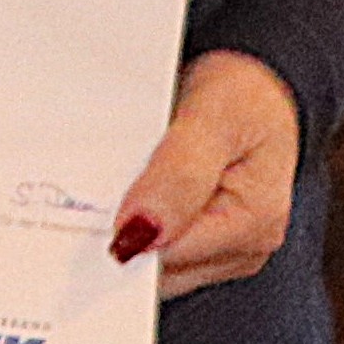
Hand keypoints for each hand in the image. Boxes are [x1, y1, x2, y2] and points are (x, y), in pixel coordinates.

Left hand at [111, 48, 297, 296]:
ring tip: (116, 178)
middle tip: (95, 185)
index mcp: (251, 226)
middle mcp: (242, 247)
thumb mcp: (213, 120)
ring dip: (123, 224)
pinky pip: (156, 241)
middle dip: (120, 233)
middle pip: (156, 265)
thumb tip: (140, 236)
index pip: (165, 257)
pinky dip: (133, 216)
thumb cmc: (244, 93)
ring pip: (152, 257)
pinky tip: (125, 186)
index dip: (120, 234)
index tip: (84, 207)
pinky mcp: (205, 234)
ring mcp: (224, 246)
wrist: (258, 78)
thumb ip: (178, 177)